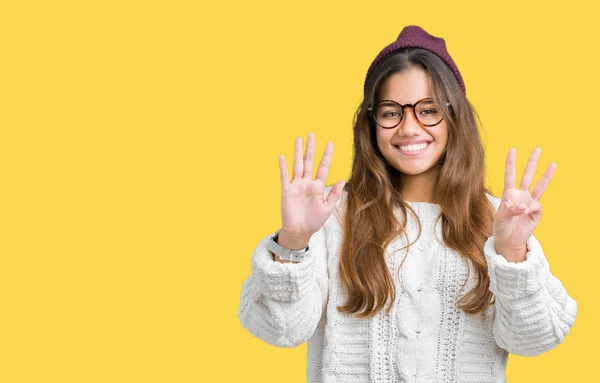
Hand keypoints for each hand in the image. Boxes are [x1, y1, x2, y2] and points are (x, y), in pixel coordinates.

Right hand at [278, 133, 345, 242]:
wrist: (299, 231)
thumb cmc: (314, 221)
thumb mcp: (327, 208)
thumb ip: (333, 193)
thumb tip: (342, 179)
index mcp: (318, 186)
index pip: (323, 167)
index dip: (326, 156)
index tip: (330, 143)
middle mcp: (307, 183)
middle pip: (309, 162)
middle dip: (311, 148)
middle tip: (312, 134)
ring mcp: (296, 185)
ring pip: (297, 165)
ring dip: (298, 152)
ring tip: (298, 139)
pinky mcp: (286, 190)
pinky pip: (284, 176)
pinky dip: (283, 166)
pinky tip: (282, 156)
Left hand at [493, 147, 556, 261]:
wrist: (508, 241)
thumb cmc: (501, 228)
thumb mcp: (500, 218)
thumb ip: (511, 210)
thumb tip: (526, 206)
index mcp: (508, 194)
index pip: (510, 175)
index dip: (511, 163)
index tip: (512, 150)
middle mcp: (520, 195)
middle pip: (527, 176)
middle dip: (532, 163)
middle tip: (538, 148)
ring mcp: (530, 202)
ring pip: (539, 186)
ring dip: (546, 176)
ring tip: (553, 164)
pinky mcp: (536, 212)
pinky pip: (536, 206)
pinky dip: (531, 209)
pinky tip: (526, 215)